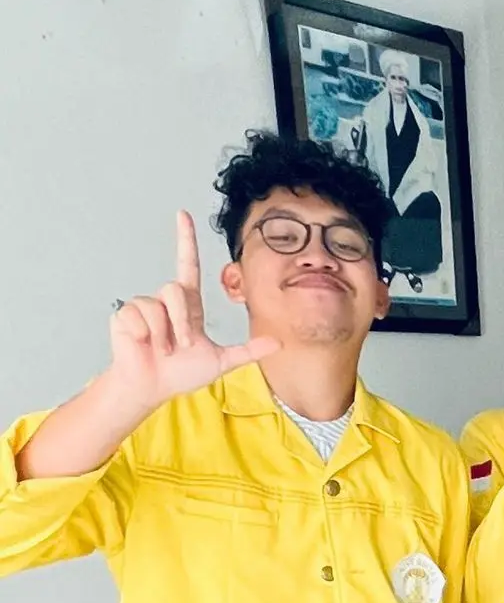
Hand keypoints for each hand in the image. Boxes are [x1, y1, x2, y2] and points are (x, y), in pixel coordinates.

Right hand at [108, 212, 276, 409]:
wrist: (153, 387)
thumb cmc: (181, 373)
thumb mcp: (220, 361)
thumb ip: (248, 351)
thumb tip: (279, 343)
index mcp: (188, 306)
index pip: (188, 265)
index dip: (186, 240)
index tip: (183, 215)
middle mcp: (166, 301)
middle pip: (175, 289)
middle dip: (180, 322)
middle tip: (180, 346)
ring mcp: (144, 307)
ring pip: (157, 304)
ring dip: (164, 332)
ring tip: (162, 349)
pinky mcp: (125, 315)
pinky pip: (138, 315)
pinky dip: (144, 334)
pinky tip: (142, 344)